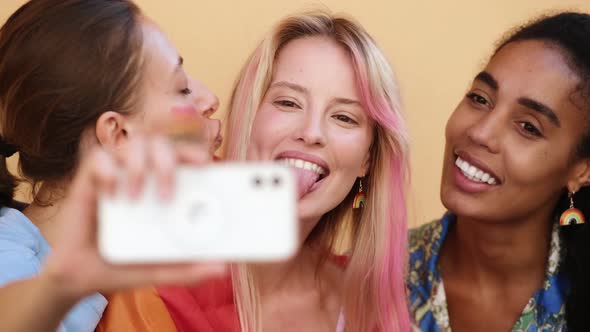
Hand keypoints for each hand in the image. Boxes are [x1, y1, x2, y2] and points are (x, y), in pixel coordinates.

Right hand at [41, 135, 225, 299]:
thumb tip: (223, 269)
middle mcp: (142, 176)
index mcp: (163, 189)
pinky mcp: (89, 181)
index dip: (193, 153)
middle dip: (167, 161)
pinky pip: (98, 158)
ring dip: (136, 166)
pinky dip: (106, 170)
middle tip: (166, 194)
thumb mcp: (160, 269)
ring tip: (134, 199)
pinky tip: (110, 193)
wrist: (83, 277)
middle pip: (160, 145)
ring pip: (132, 144)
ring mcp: (117, 175)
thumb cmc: (124, 265)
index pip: (182, 159)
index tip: (204, 164)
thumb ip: (189, 268)